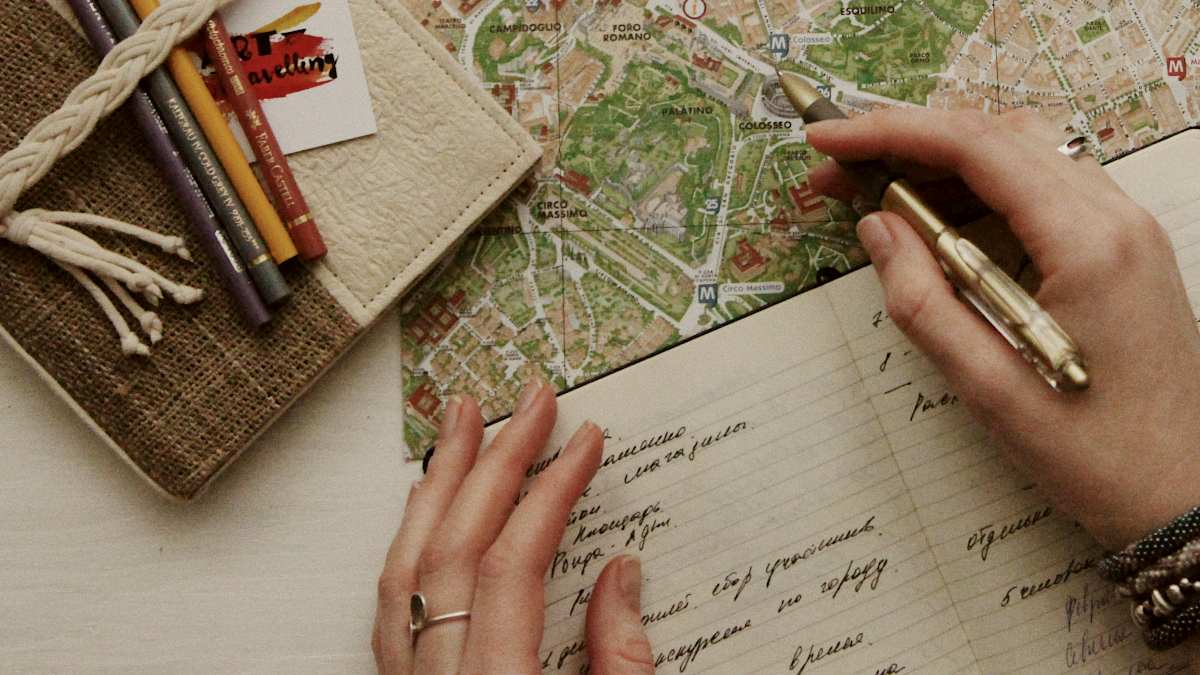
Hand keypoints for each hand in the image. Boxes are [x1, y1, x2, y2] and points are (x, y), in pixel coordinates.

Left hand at [372, 381, 654, 673]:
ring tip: (463, 424)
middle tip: (530, 405)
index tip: (584, 443)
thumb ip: (619, 660)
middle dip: (496, 463)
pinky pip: (393, 600)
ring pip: (408, 564)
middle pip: (455, 546)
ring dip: (440, 483)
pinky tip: (426, 502)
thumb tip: (621, 574)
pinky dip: (411, 537)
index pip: (514, 564)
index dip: (552, 493)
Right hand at [807, 108, 1199, 548]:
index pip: (977, 147)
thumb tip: (877, 227)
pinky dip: (979, 190)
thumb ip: (923, 301)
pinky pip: (1041, 192)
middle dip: (907, 142)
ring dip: (942, 163)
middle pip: (998, 136)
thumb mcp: (988, 388)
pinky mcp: (1120, 249)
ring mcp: (1124, 229)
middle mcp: (1114, 217)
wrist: (1183, 493)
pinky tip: (936, 222)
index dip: (891, 131)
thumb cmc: (1094, 455)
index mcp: (1087, 243)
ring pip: (1021, 155)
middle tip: (837, 172)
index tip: (828, 138)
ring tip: (874, 196)